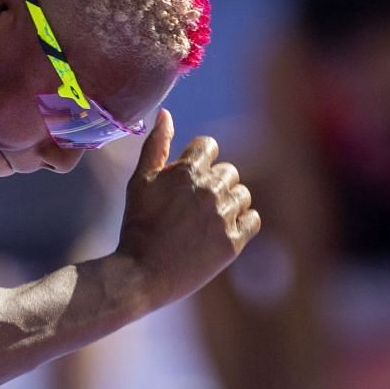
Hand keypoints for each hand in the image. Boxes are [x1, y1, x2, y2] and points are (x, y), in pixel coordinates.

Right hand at [115, 110, 259, 309]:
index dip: (198, 161)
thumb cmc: (137, 226)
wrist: (140, 274)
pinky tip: (221, 231)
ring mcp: (223, 216)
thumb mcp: (139, 182)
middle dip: (213, 184)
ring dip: (228, 203)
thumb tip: (166, 114)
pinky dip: (242, 223)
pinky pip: (253, 220)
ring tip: (204, 222)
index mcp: (186, 171)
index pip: (209, 146)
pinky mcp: (233, 242)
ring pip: (242, 195)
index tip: (188, 180)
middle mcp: (209, 190)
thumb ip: (156, 146)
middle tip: (192, 207)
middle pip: (228, 171)